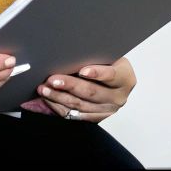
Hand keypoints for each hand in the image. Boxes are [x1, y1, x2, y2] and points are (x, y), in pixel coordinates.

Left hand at [21, 58, 136, 121]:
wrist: (111, 79)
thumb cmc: (106, 63)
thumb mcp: (107, 56)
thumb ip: (95, 56)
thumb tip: (70, 51)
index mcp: (126, 78)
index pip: (112, 75)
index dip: (97, 73)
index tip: (82, 71)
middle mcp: (119, 97)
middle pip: (92, 92)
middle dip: (70, 85)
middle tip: (52, 79)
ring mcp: (108, 110)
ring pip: (80, 105)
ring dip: (59, 97)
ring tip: (45, 89)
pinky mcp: (96, 118)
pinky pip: (75, 116)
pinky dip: (59, 107)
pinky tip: (48, 99)